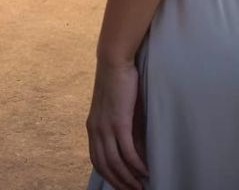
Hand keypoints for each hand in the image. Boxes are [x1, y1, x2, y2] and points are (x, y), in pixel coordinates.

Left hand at [87, 57, 146, 189]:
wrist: (114, 61)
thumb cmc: (119, 83)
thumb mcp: (117, 109)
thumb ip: (121, 129)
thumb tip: (132, 149)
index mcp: (92, 127)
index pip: (97, 161)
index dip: (109, 177)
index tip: (122, 185)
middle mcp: (96, 130)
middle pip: (105, 166)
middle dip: (120, 183)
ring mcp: (106, 127)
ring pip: (116, 163)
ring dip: (129, 178)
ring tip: (142, 186)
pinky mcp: (119, 122)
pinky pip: (127, 152)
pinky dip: (136, 165)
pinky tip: (146, 170)